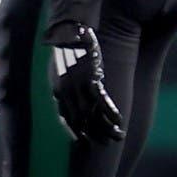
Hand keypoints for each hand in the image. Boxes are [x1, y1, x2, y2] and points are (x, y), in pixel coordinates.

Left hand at [47, 24, 124, 142]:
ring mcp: (78, 87)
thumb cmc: (64, 49)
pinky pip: (102, 101)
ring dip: (106, 128)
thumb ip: (62, 82)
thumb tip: (64, 91)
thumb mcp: (58, 68)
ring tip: (118, 136)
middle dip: (93, 134)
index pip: (64, 117)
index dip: (73, 130)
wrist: (68, 32)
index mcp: (57, 91)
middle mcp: (66, 93)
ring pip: (92, 115)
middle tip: (105, 143)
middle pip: (79, 120)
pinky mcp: (91, 79)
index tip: (81, 140)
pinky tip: (119, 121)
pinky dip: (111, 113)